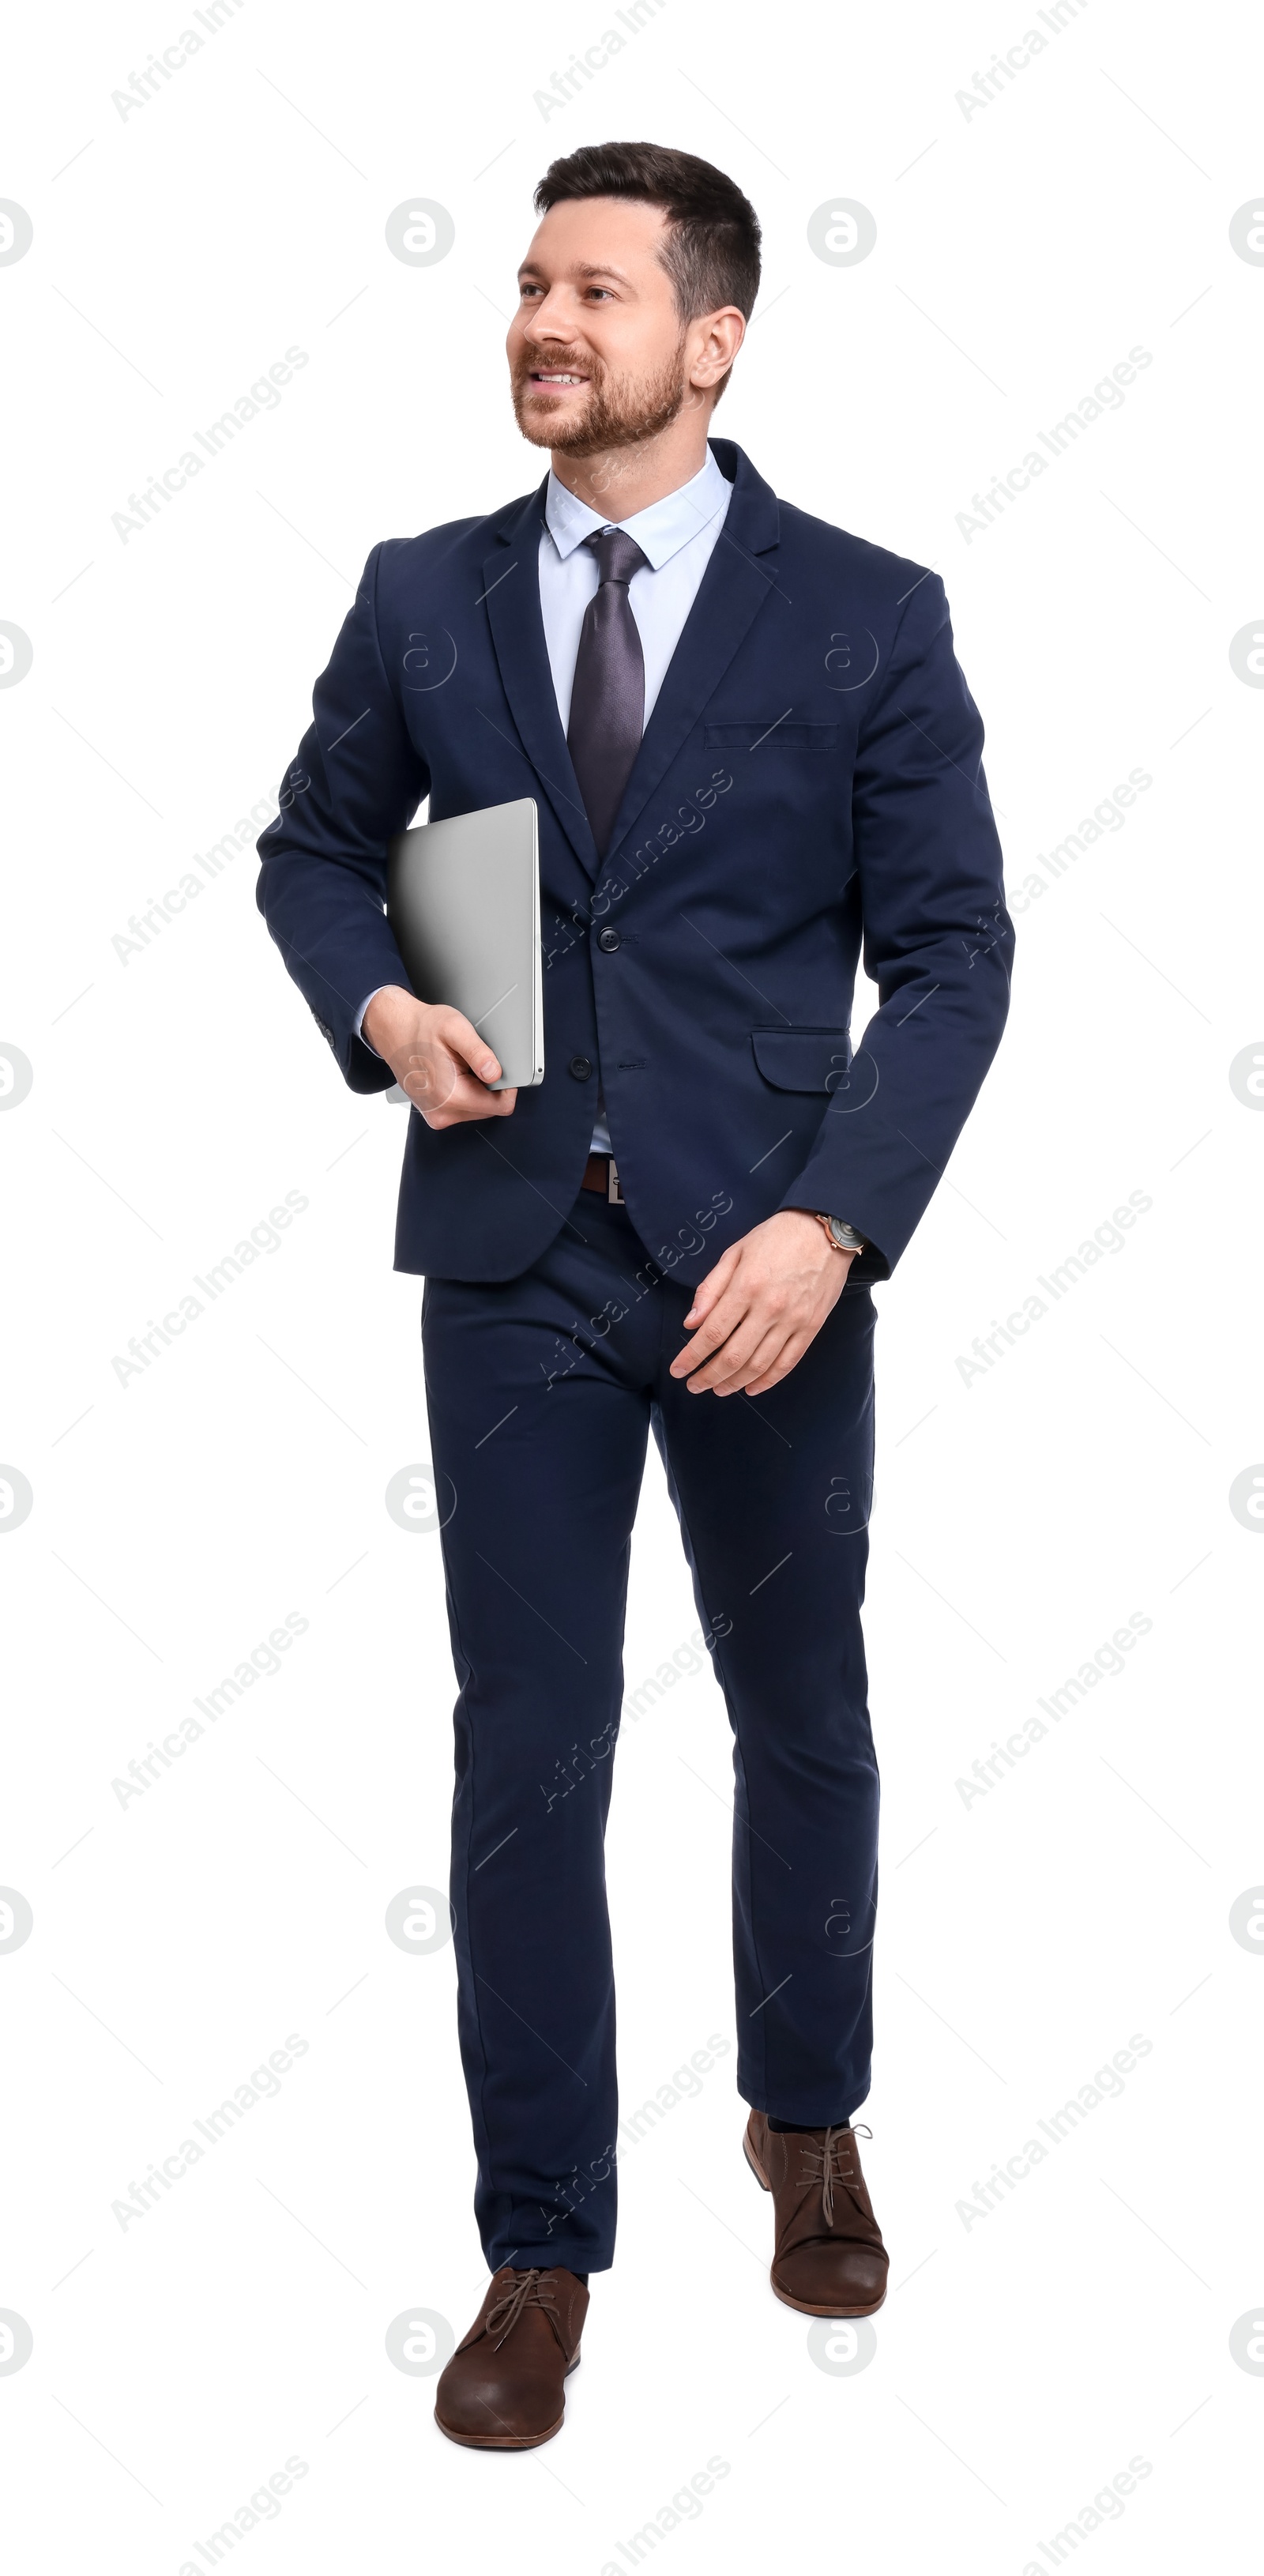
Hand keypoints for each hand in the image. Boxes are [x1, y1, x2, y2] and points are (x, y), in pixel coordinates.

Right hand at [362, 986, 516, 1127]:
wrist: (394, 1030)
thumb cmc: (421, 1027)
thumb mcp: (455, 1028)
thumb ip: (478, 1052)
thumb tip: (495, 1073)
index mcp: (450, 1096)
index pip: (501, 1107)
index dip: (509, 1087)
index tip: (502, 1068)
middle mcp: (442, 1113)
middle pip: (490, 1109)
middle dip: (490, 1086)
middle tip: (474, 1062)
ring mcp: (437, 1116)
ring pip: (478, 1109)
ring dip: (477, 1089)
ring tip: (461, 1066)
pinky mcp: (434, 1114)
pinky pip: (464, 1108)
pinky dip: (466, 1092)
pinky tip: (453, 1074)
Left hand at [668, 1209, 853, 1396]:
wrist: (826, 1229)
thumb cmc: (776, 1237)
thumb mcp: (735, 1252)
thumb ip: (711, 1289)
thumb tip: (691, 1323)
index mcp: (747, 1286)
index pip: (712, 1333)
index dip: (692, 1356)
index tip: (677, 1370)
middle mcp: (770, 1308)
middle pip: (733, 1356)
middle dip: (708, 1376)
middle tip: (694, 1386)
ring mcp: (794, 1320)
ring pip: (759, 1365)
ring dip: (735, 1383)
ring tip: (718, 1389)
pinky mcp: (812, 1327)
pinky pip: (788, 1362)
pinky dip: (768, 1381)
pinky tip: (751, 1388)